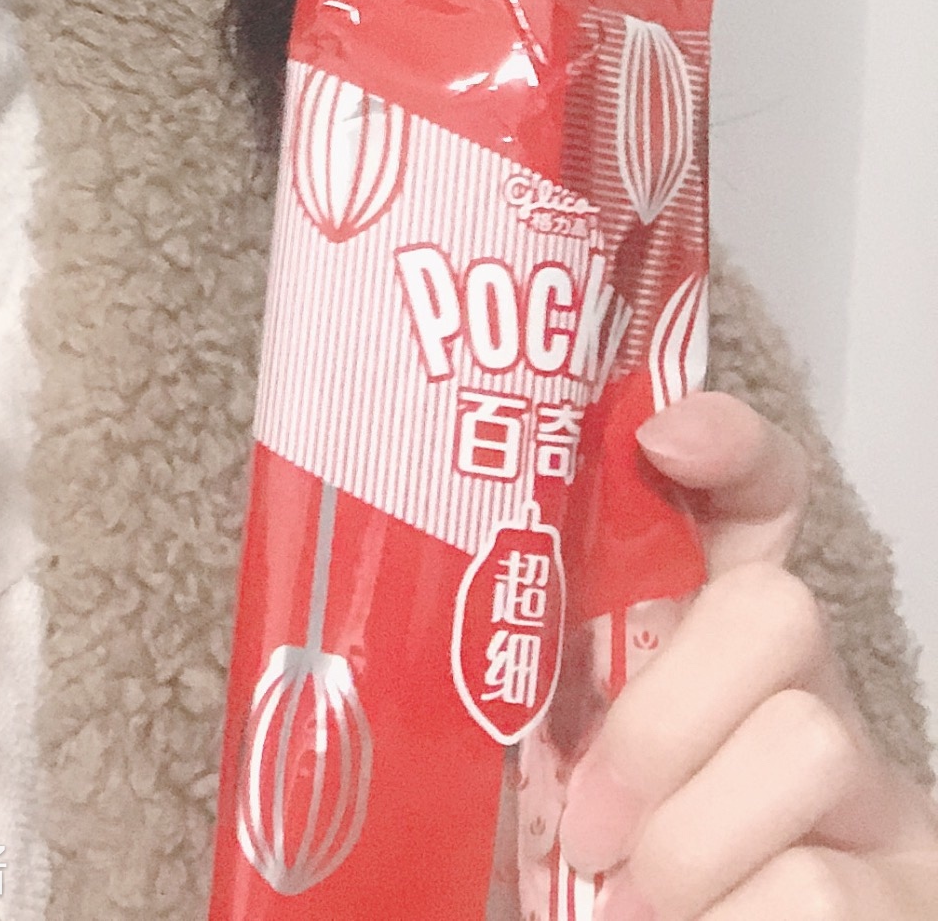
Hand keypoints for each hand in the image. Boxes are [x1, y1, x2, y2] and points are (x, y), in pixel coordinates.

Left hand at [558, 390, 937, 916]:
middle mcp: (812, 697)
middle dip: (664, 720)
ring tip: (627, 907)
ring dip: (688, 845)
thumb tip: (421, 636)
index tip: (660, 436)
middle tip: (584, 824)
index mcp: (715, 650)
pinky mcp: (907, 892)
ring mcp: (875, 797)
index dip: (726, 447)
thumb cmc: (602, 871)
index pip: (753, 500)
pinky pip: (818, 886)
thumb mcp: (558, 766)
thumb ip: (529, 693)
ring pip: (808, 743)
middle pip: (779, 610)